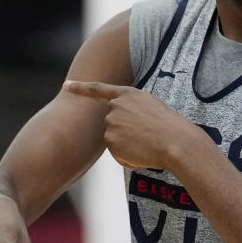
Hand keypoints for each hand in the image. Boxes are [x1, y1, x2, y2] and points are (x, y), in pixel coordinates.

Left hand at [63, 80, 195, 170]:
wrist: (175, 141)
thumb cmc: (169, 126)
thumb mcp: (151, 108)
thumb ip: (131, 111)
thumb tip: (120, 128)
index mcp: (127, 93)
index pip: (98, 89)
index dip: (80, 87)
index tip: (66, 85)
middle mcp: (115, 107)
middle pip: (111, 122)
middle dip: (125, 131)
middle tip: (147, 135)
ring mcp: (111, 124)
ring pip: (114, 139)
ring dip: (128, 145)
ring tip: (148, 143)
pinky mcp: (111, 141)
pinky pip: (118, 154)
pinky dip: (129, 157)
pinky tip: (143, 153)